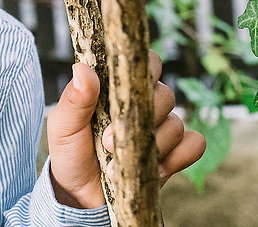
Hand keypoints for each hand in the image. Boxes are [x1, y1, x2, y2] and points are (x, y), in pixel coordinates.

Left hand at [45, 51, 206, 208]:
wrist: (80, 194)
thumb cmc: (70, 152)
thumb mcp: (64, 125)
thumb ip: (74, 98)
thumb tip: (82, 68)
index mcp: (118, 87)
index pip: (145, 63)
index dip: (144, 71)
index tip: (126, 92)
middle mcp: (144, 103)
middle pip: (165, 94)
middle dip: (140, 120)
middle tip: (108, 142)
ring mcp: (160, 128)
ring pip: (177, 123)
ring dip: (151, 146)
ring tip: (118, 164)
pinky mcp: (174, 153)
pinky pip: (194, 144)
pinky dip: (177, 158)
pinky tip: (153, 170)